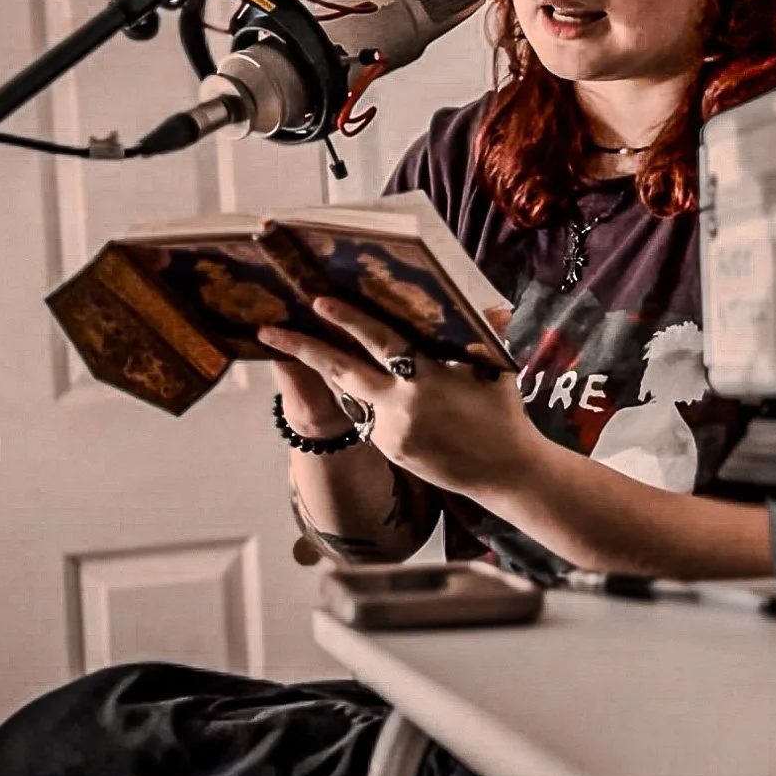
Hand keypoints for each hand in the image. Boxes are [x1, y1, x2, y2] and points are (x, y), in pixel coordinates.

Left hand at [258, 298, 541, 493]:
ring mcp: (391, 430)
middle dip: (305, 348)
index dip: (348, 320)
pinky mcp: (389, 448)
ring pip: (349, 393)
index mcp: (428, 377)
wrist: (504, 473)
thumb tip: (491, 307)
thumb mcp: (494, 369)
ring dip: (323, 370)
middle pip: (343, 371)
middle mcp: (403, 404)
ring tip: (292, 346)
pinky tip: (348, 379)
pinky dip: (358, 395)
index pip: (380, 341)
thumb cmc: (503, 414)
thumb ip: (485, 335)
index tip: (318, 302)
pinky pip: (366, 415)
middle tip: (270, 331)